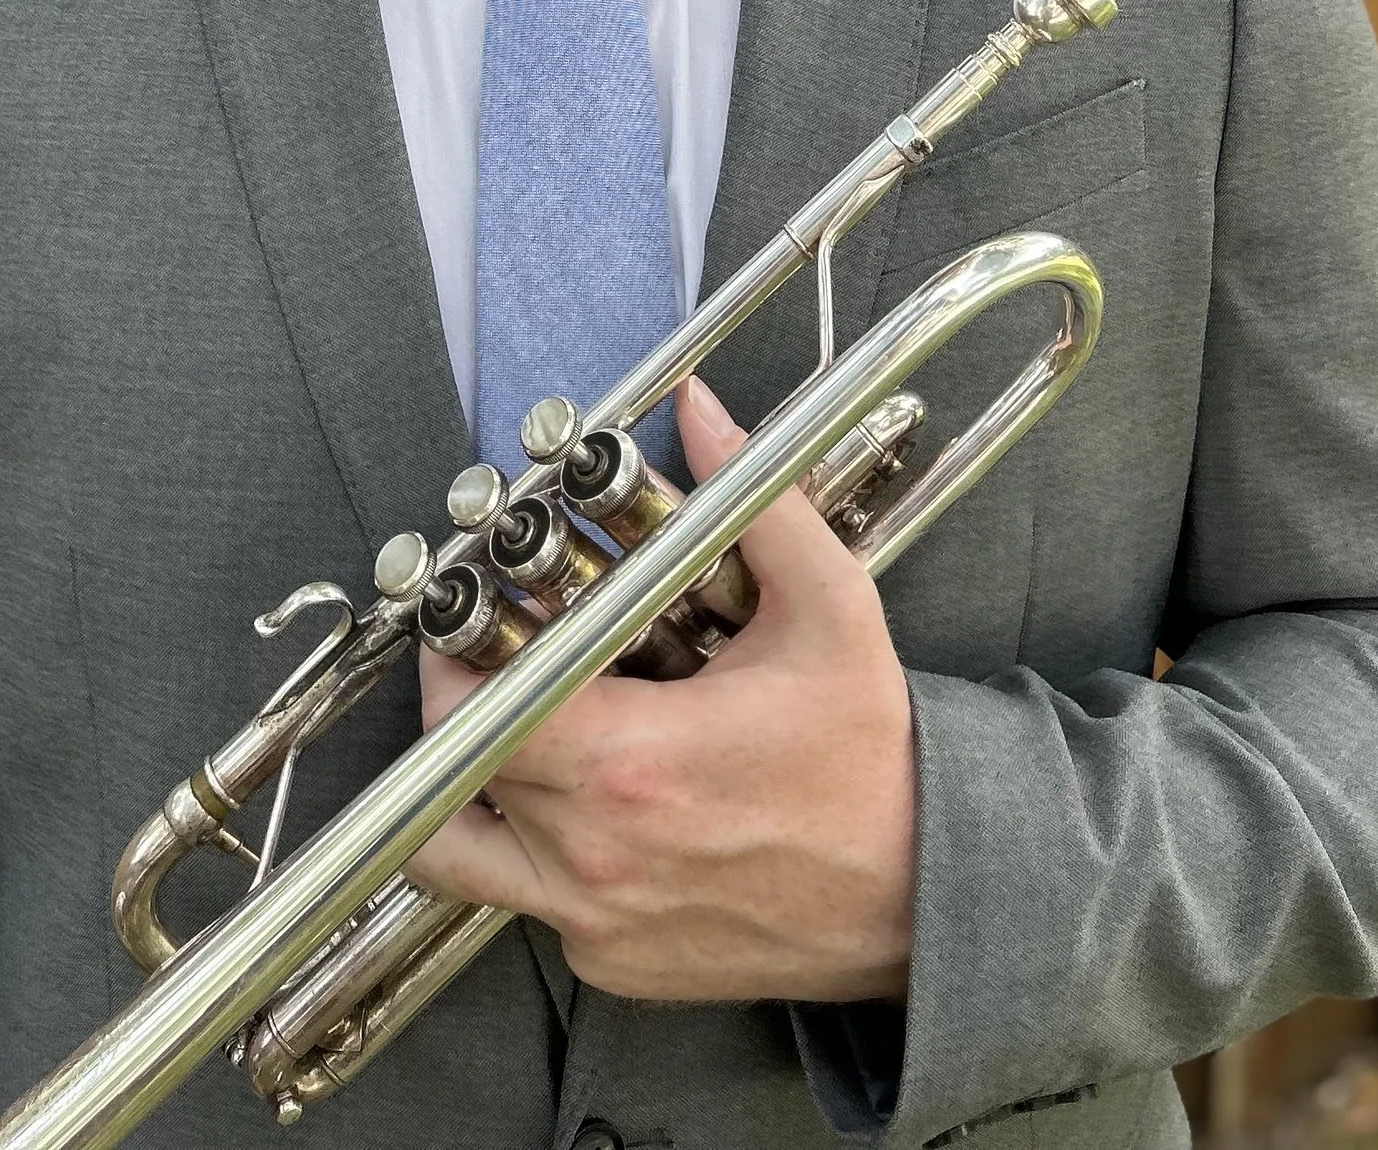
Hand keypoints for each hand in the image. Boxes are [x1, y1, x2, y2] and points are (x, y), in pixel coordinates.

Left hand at [408, 375, 916, 1000]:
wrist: (922, 893)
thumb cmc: (869, 753)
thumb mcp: (826, 606)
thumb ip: (750, 498)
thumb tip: (700, 410)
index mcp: (629, 763)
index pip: (475, 713)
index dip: (455, 658)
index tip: (472, 622)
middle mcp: (594, 857)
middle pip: (457, 772)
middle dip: (463, 703)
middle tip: (497, 659)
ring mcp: (595, 924)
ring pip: (461, 858)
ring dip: (465, 793)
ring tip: (506, 738)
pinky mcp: (611, 967)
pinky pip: (527, 902)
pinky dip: (537, 849)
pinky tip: (593, 799)